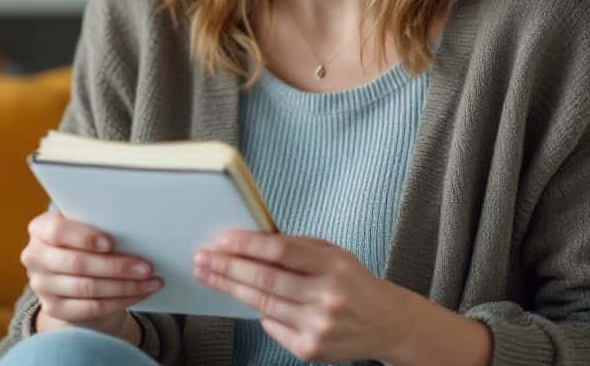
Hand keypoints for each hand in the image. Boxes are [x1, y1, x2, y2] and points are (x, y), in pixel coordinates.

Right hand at [20, 211, 163, 338]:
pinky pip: (91, 307)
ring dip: (124, 286)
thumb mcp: (86, 227)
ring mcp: (42, 285)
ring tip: (150, 281)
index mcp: (40, 228)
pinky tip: (139, 294)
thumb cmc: (86, 243)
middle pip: (77, 263)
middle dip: (116, 266)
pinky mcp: (54, 308)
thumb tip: (133, 227)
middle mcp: (34, 256)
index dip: (85, 237)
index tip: (111, 243)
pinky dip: (119, 301)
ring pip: (87, 288)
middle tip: (147, 267)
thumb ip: (98, 224)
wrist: (75, 275)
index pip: (58, 231)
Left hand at [193, 231, 400, 362]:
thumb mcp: (333, 254)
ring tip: (208, 275)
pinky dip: (258, 313)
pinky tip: (243, 299)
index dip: (247, 245)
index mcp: (334, 265)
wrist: (387, 324)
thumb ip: (296, 247)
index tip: (220, 240)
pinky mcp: (311, 350)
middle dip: (228, 268)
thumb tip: (249, 242)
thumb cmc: (352, 282)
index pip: (281, 251)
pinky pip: (272, 327)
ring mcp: (319, 326)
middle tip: (202, 258)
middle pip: (266, 281)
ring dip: (230, 288)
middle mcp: (328, 297)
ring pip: (263, 305)